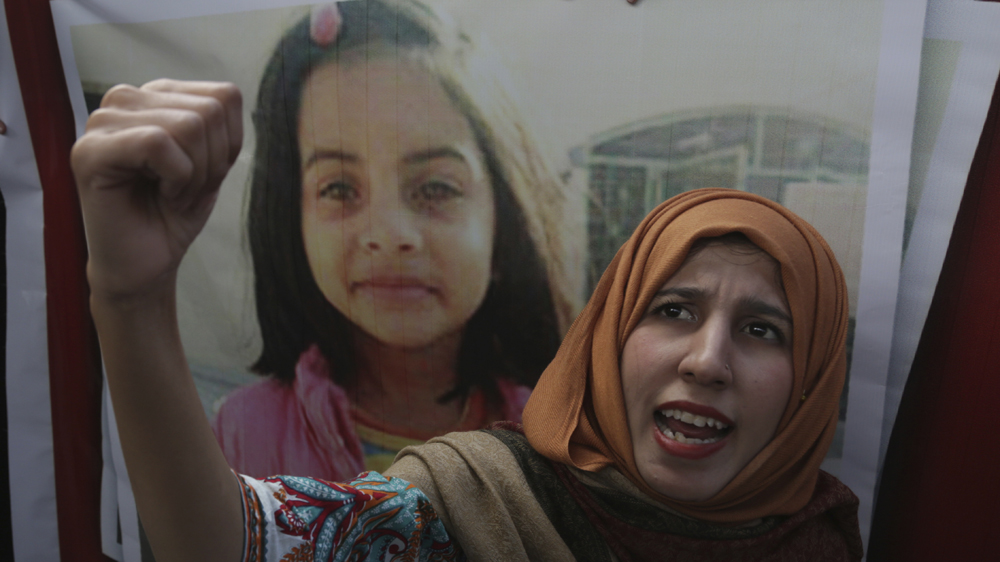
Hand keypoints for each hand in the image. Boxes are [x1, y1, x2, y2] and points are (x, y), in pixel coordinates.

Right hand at [71, 79, 241, 300]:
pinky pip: (157, 143)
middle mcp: (125, 99)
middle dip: (212, 162)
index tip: (202, 173)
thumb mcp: (213, 162)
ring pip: (188, 125)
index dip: (229, 145)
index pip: (224, 97)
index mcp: (155, 97)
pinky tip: (160, 195)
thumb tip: (229, 95)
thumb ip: (220, 123)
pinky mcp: (90, 150)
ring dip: (194, 174)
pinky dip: (175, 179)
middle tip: (184, 189)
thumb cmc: (173, 214)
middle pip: (209, 111)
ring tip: (169, 193)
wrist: (146, 265)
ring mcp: (102, 122)